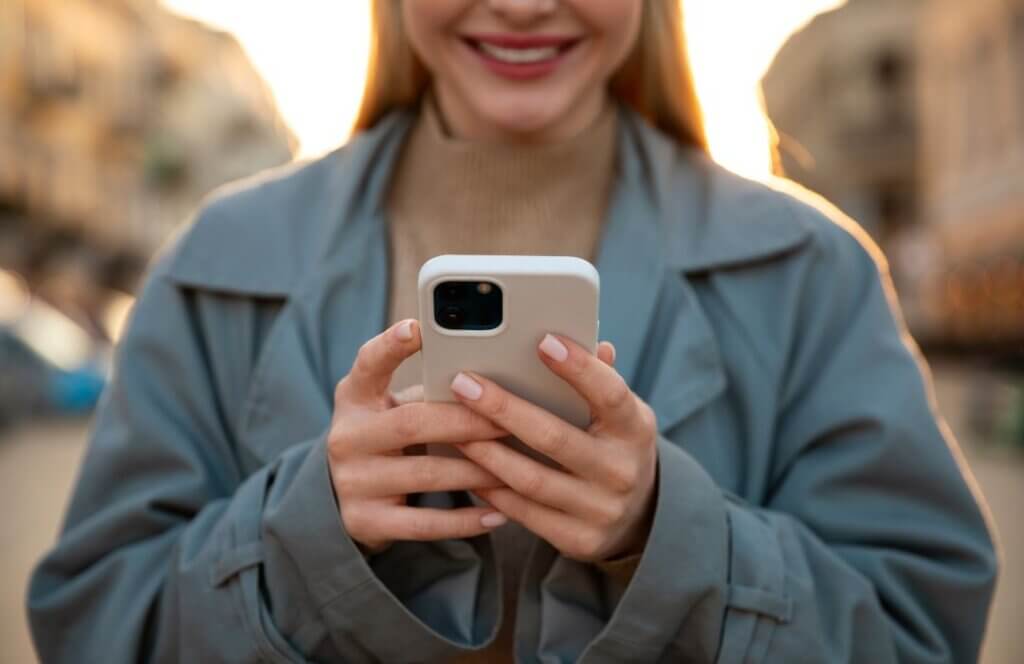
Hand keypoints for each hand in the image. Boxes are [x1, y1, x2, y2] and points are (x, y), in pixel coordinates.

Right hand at [328, 319, 509, 553]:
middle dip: (468, 423)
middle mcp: (348, 436)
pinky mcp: (365, 522)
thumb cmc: (386, 438)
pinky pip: (424, 523)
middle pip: (414, 423)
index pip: (369, 363)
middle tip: (510, 422)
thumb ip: (426, 393)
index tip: (417, 326)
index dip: (391, 346)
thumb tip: (500, 381)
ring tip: (518, 468)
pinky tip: (498, 514)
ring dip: (478, 471)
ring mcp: (353, 482)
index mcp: (355, 397)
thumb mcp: (389, 407)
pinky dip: (466, 520)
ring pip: (427, 474)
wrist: (340, 500)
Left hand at [450, 336, 658, 561]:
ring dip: (486, 452)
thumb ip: (600, 380)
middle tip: (464, 384)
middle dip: (503, 409)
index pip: (610, 393)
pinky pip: (524, 512)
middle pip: (555, 437)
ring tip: (452, 427)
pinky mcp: (579, 539)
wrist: (638, 516)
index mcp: (635, 429)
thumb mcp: (619, 414)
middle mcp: (622, 470)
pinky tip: (467, 466)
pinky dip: (491, 488)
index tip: (543, 342)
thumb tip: (590, 339)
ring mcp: (601, 509)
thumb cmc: (614, 446)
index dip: (579, 368)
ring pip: (531, 479)